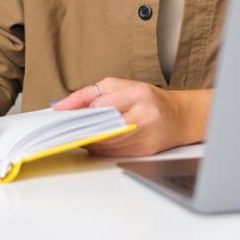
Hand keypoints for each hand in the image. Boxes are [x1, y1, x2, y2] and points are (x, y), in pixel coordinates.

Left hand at [52, 78, 210, 156]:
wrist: (179, 117)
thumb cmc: (150, 99)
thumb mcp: (121, 86)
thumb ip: (90, 94)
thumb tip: (61, 106)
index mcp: (138, 94)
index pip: (101, 106)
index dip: (81, 112)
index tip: (65, 116)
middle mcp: (144, 116)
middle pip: (101, 128)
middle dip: (82, 129)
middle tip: (67, 129)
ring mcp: (144, 138)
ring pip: (105, 144)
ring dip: (89, 141)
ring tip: (80, 134)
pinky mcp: (143, 153)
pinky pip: (113, 154)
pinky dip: (100, 149)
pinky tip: (96, 142)